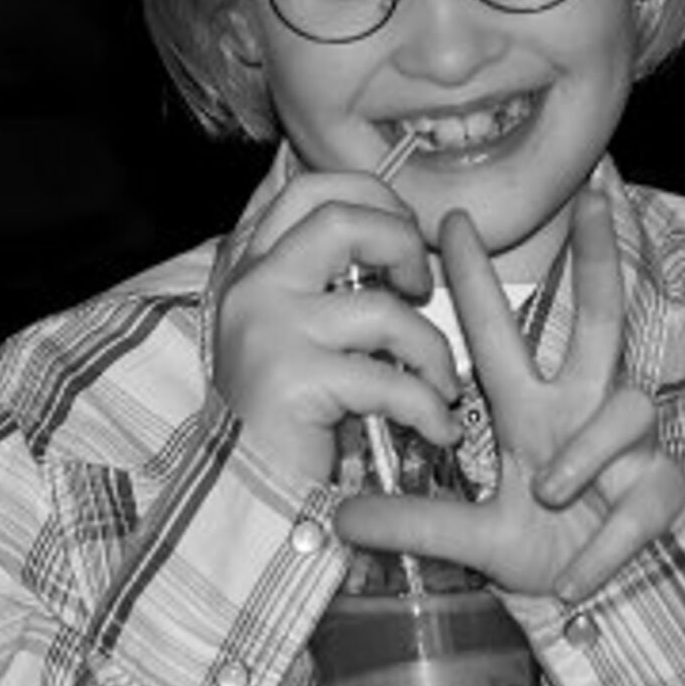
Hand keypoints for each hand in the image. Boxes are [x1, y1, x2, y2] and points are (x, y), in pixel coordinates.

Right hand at [213, 171, 460, 483]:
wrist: (243, 495)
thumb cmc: (284, 415)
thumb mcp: (294, 332)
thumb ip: (325, 282)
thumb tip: (399, 238)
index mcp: (250, 266)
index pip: (310, 189)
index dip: (372, 196)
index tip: (405, 231)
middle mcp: (252, 286)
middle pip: (342, 218)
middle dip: (403, 245)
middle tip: (422, 288)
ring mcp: (269, 328)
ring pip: (381, 308)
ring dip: (430, 348)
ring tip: (441, 383)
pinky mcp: (293, 379)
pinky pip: (388, 378)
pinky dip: (427, 405)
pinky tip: (436, 426)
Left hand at [335, 189, 684, 602]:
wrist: (610, 601)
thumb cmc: (549, 547)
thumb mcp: (477, 539)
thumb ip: (417, 524)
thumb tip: (342, 517)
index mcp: (532, 409)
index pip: (500, 333)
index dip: (476, 278)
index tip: (450, 219)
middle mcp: (584, 408)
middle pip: (602, 317)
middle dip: (601, 258)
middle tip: (592, 198)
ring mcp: (631, 445)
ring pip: (626, 410)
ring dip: (584, 452)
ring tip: (552, 491)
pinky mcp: (663, 488)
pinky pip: (640, 499)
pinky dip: (607, 540)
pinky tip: (578, 575)